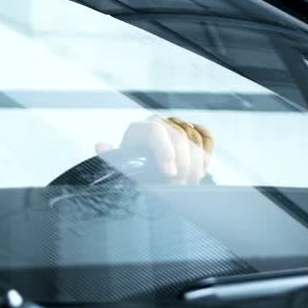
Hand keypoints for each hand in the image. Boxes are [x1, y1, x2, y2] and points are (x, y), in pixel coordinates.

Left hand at [95, 116, 213, 184]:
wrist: (142, 162)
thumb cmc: (131, 165)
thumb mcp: (120, 163)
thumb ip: (112, 156)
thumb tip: (101, 146)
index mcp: (140, 128)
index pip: (156, 131)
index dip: (165, 151)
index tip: (170, 173)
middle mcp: (160, 122)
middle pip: (179, 136)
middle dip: (183, 164)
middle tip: (180, 185)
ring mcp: (177, 124)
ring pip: (194, 138)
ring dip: (196, 162)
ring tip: (190, 182)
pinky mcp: (192, 130)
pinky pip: (206, 136)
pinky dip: (206, 153)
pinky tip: (201, 171)